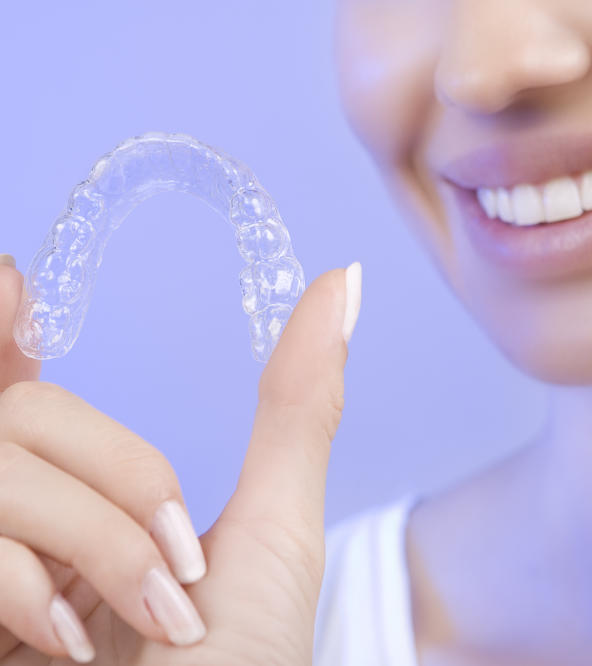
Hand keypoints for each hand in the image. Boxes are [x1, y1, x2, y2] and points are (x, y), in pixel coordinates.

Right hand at [0, 257, 360, 664]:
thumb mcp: (277, 526)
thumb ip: (297, 403)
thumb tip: (347, 279)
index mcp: (94, 501)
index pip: (28, 390)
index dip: (4, 322)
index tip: (11, 281)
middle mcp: (28, 522)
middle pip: (26, 413)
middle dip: (118, 480)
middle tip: (173, 571)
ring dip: (92, 541)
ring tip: (134, 622)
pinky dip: (28, 583)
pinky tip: (64, 646)